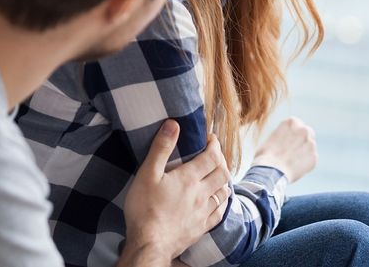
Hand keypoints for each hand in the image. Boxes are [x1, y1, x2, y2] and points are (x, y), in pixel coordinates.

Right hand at [121, 120, 230, 264]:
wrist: (149, 245)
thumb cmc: (144, 208)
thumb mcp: (147, 173)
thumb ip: (161, 148)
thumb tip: (173, 124)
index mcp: (189, 178)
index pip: (211, 156)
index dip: (214, 144)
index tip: (210, 138)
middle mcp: (201, 194)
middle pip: (222, 172)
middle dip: (220, 159)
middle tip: (213, 153)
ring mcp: (203, 212)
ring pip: (224, 192)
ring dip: (223, 179)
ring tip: (217, 173)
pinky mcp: (201, 228)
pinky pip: (220, 212)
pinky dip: (222, 201)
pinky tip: (218, 200)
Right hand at [251, 117, 317, 183]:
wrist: (271, 170)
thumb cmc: (266, 154)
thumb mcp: (272, 138)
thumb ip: (283, 136)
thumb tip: (286, 141)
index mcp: (291, 122)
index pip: (296, 123)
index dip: (292, 132)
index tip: (287, 139)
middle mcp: (303, 130)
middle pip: (307, 132)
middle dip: (302, 139)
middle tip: (293, 149)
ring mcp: (311, 144)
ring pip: (310, 146)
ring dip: (304, 152)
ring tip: (291, 161)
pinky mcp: (314, 157)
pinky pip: (311, 159)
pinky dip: (305, 163)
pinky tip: (294, 167)